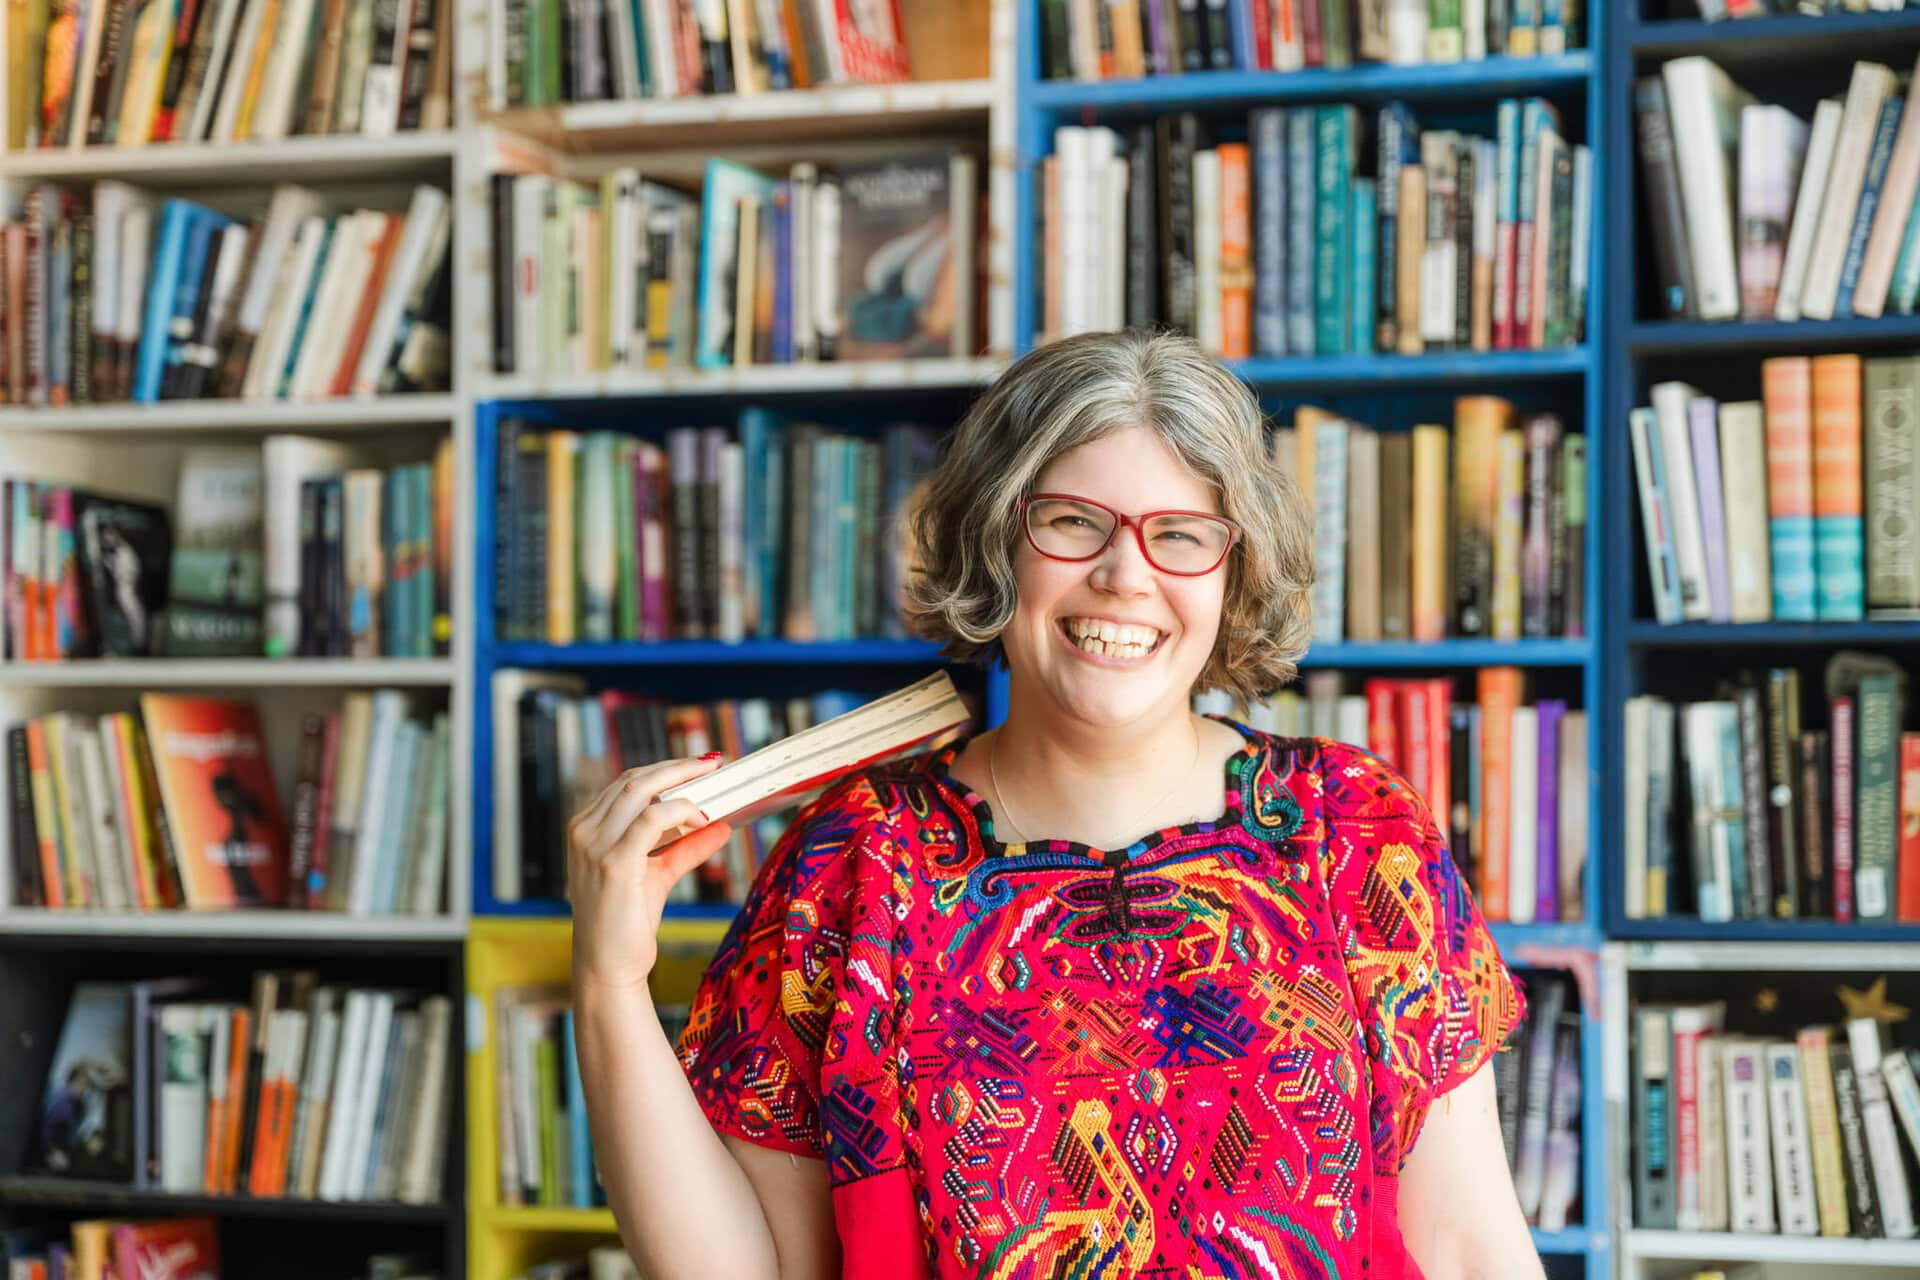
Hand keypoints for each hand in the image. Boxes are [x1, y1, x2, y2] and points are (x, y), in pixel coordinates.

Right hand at [568, 754, 734, 991]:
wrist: (607, 966)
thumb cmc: (626, 924)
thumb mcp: (658, 875)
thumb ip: (685, 848)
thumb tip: (721, 827)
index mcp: (586, 829)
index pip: (626, 783)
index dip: (664, 770)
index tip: (698, 765)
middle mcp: (584, 831)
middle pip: (633, 778)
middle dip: (676, 766)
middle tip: (712, 762)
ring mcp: (594, 845)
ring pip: (640, 789)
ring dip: (681, 781)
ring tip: (712, 784)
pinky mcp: (613, 863)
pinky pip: (651, 818)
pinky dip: (681, 811)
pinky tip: (702, 819)